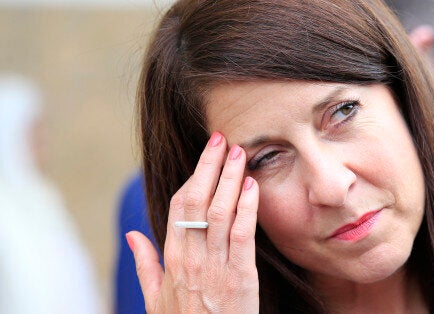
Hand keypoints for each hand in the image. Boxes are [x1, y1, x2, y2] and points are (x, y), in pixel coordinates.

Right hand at [126, 132, 259, 312]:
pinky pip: (242, 236)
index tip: (206, 152)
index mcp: (172, 258)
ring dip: (231, 179)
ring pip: (221, 213)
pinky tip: (252, 187)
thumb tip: (132, 234)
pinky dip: (247, 208)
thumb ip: (145, 264)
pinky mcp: (239, 278)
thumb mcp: (154, 299)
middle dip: (211, 166)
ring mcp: (215, 267)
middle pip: (199, 201)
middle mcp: (191, 258)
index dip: (194, 174)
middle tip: (223, 139)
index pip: (180, 205)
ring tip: (240, 154)